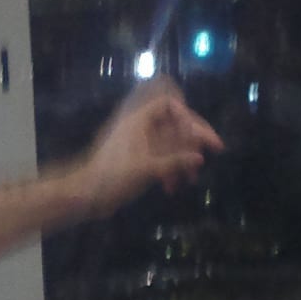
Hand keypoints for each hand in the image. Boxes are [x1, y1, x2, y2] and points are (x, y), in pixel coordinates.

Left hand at [73, 79, 223, 216]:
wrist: (86, 194)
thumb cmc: (113, 177)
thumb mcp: (147, 169)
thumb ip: (174, 161)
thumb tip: (200, 156)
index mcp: (139, 120)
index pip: (170, 105)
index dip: (190, 118)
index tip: (204, 138)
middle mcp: (140, 126)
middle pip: (174, 123)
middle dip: (192, 139)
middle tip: (213, 151)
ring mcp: (138, 141)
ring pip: (169, 142)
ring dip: (182, 158)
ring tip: (191, 180)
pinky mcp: (136, 157)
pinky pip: (160, 155)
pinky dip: (169, 168)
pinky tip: (172, 187)